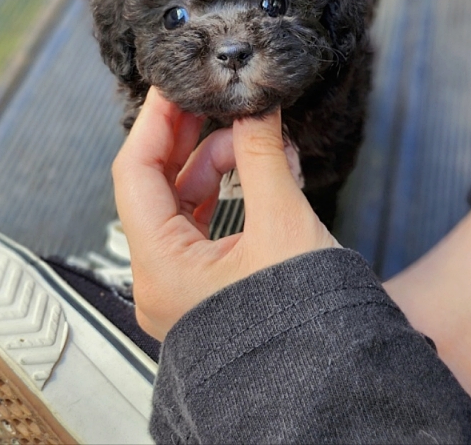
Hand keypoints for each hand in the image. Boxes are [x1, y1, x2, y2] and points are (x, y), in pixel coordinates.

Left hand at [112, 87, 339, 340]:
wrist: (335, 385)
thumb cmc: (306, 324)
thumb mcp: (283, 224)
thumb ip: (262, 155)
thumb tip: (255, 105)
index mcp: (160, 268)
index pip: (135, 172)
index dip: (155, 120)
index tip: (174, 84)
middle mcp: (161, 278)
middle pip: (158, 185)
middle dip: (190, 136)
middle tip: (213, 98)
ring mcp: (183, 284)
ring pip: (184, 203)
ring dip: (219, 162)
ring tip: (257, 138)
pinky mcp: (209, 285)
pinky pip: (206, 224)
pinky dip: (231, 191)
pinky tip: (264, 168)